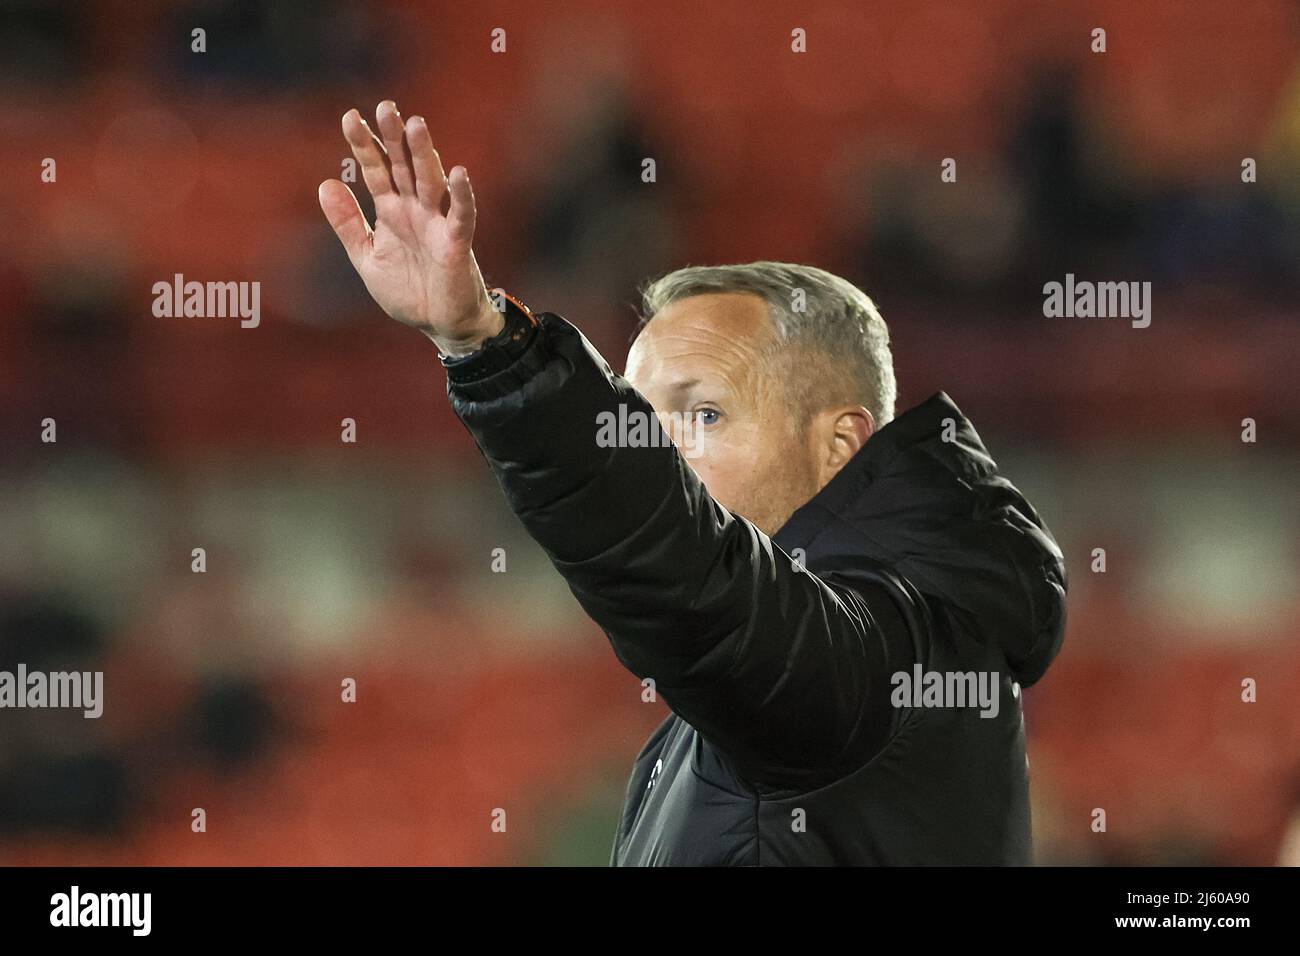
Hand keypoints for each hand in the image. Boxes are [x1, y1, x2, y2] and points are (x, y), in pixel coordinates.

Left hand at [317, 100, 503, 354]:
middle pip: (404, 167)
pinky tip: (459, 173)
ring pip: (430, 182)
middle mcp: (415, 211)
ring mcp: (438, 224)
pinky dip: (462, 195)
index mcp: (392, 212)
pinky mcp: (457, 244)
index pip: (376, 171)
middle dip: (394, 138)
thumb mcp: (367, 257)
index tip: (350, 117)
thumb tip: (324, 183)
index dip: (364, 145)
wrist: (439, 325)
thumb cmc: (408, 291)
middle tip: (385, 107)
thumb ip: (348, 224)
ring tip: (416, 125)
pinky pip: (461, 215)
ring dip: (424, 154)